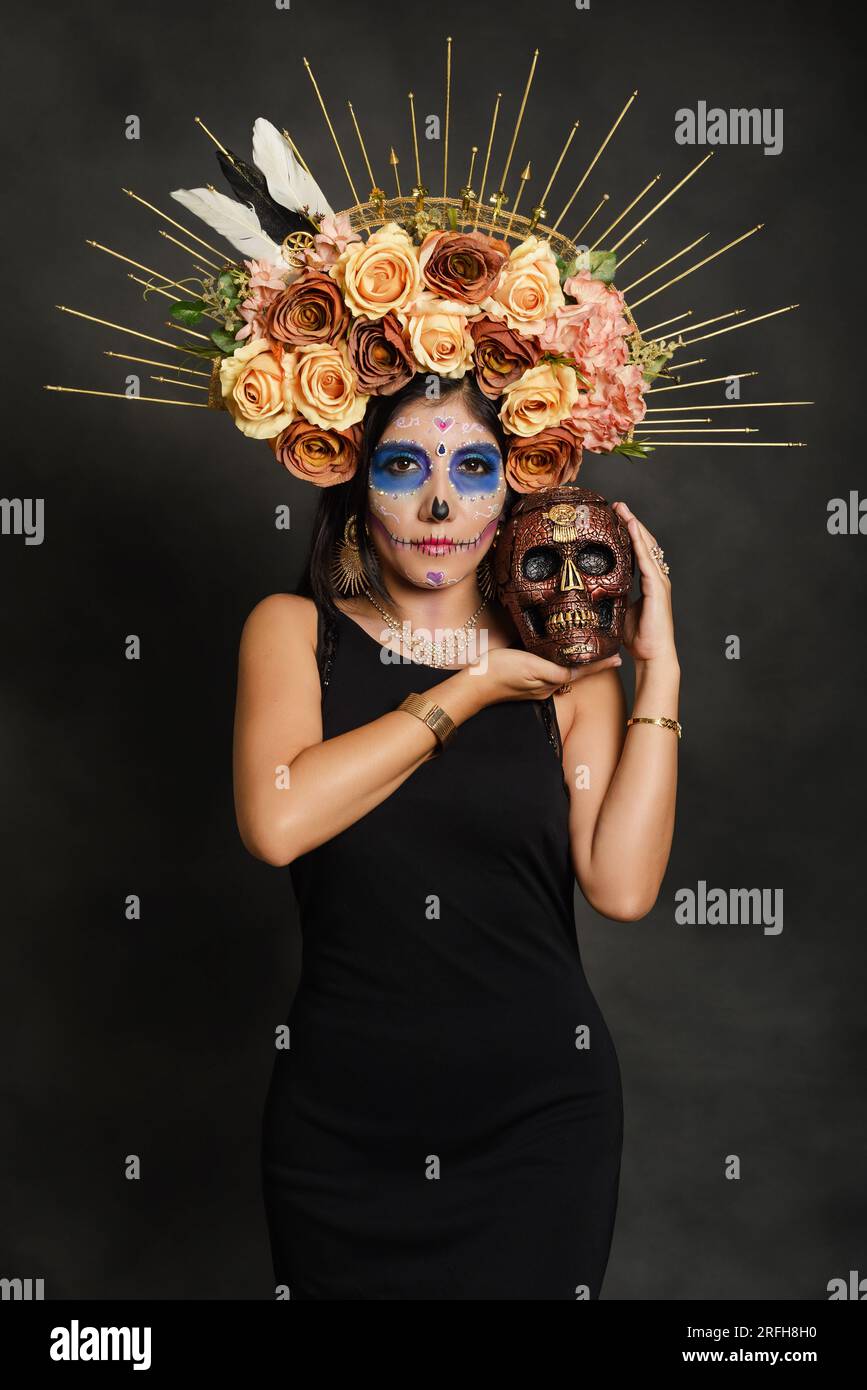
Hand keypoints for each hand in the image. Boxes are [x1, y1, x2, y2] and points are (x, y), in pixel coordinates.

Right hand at [466, 644, 621, 706]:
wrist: (473, 684)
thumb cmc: (499, 672)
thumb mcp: (531, 666)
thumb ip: (555, 670)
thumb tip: (576, 670)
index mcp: (551, 683)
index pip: (581, 672)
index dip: (599, 664)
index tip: (618, 658)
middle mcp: (546, 687)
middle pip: (574, 674)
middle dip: (589, 663)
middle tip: (606, 648)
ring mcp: (535, 687)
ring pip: (562, 673)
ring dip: (574, 663)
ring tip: (585, 648)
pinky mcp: (525, 683)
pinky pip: (548, 673)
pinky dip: (557, 664)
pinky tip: (556, 654)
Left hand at [611, 500, 677, 666]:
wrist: (653, 655)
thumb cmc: (638, 638)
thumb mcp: (620, 611)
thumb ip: (614, 596)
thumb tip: (596, 589)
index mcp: (648, 582)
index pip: (638, 552)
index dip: (629, 534)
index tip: (616, 518)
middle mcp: (656, 578)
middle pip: (644, 543)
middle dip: (631, 522)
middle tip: (618, 505)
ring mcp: (658, 581)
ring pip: (647, 546)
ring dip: (635, 526)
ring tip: (623, 509)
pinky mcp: (657, 588)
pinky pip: (647, 559)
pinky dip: (639, 542)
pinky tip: (631, 528)